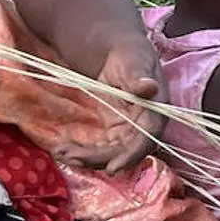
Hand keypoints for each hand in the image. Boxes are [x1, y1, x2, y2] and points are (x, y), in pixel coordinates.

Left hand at [54, 40, 163, 172]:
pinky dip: (83, 151)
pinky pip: (100, 147)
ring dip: (88, 158)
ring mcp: (128, 129)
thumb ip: (139, 77)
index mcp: (156, 109)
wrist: (119, 52)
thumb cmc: (130, 53)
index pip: (149, 137)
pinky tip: (63, 149)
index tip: (113, 168)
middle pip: (126, 151)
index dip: (133, 154)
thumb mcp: (134, 61)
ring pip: (111, 153)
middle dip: (100, 159)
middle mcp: (145, 125)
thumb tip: (149, 88)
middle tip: (73, 158)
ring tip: (62, 153)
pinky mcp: (113, 130)